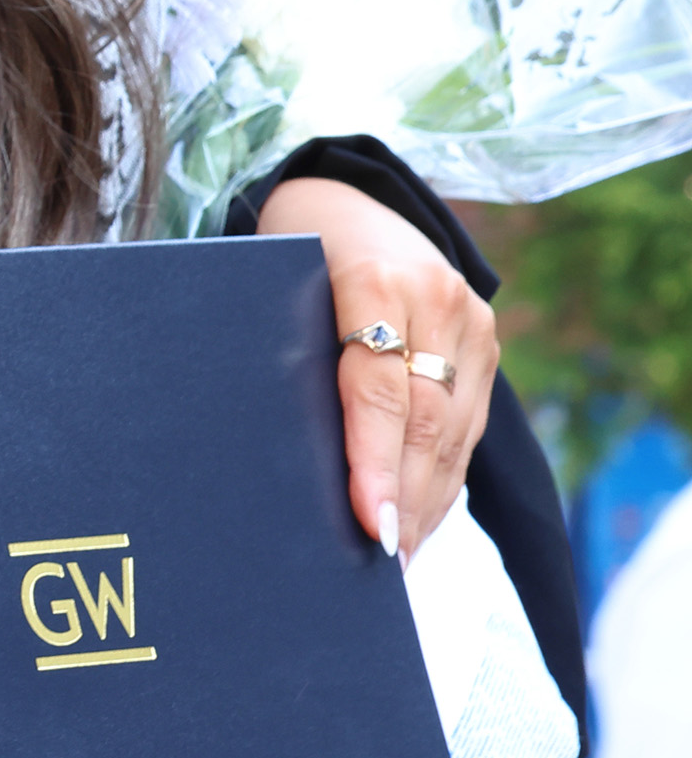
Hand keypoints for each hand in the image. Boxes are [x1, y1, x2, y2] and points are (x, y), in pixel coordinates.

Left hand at [259, 176, 492, 556]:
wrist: (348, 194)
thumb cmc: (286, 255)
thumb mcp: (274, 290)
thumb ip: (283, 358)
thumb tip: (270, 463)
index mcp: (373, 277)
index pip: (376, 387)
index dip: (374, 462)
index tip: (370, 523)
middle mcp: (436, 298)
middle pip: (424, 420)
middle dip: (405, 498)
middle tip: (381, 563)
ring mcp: (470, 319)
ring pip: (453, 430)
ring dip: (426, 501)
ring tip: (397, 559)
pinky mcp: (487, 339)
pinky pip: (467, 423)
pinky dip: (442, 475)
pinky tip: (418, 518)